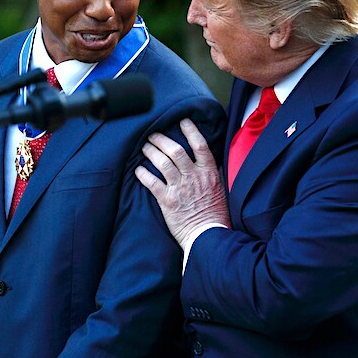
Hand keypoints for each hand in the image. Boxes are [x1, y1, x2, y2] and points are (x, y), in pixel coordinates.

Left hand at [135, 118, 230, 246]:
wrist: (208, 236)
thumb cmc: (216, 215)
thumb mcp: (220, 189)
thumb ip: (211, 173)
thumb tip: (205, 160)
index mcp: (209, 173)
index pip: (200, 145)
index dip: (191, 130)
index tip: (183, 121)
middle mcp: (193, 177)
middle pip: (176, 150)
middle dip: (162, 139)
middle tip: (153, 134)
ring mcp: (180, 188)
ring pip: (162, 163)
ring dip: (151, 152)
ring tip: (145, 147)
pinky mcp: (167, 201)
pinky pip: (151, 182)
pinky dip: (143, 174)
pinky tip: (138, 169)